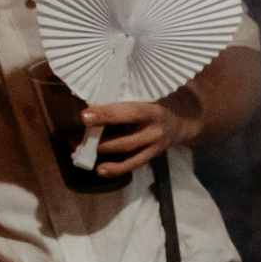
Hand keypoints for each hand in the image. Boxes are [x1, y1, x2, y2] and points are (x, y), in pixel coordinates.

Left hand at [80, 90, 198, 179]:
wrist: (186, 119)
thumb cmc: (160, 99)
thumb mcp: (150, 92)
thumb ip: (129, 93)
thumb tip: (92, 92)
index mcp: (153, 110)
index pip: (129, 112)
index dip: (107, 115)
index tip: (84, 116)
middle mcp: (156, 130)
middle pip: (126, 139)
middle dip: (99, 140)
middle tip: (74, 139)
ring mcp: (155, 146)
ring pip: (128, 153)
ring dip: (103, 154)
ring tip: (80, 153)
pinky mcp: (152, 156)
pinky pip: (134, 164)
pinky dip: (117, 168)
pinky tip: (100, 170)